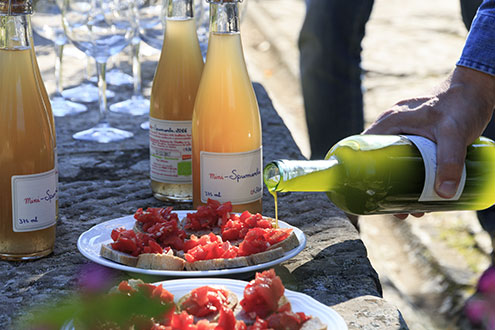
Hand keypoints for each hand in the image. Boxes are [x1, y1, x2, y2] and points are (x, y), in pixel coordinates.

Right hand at [364, 66, 494, 217]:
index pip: (363, 148)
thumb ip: (449, 161)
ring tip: (415, 208)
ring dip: (401, 186)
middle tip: (398, 209)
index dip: (360, 171)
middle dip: (386, 188)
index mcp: (389, 122)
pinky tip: (424, 191)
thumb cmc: (461, 104)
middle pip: (379, 160)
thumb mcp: (453, 134)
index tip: (368, 194)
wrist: (478, 88)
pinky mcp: (419, 134)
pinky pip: (407, 157)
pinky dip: (411, 175)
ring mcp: (406, 130)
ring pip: (395, 162)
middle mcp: (393, 126)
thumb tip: (444, 194)